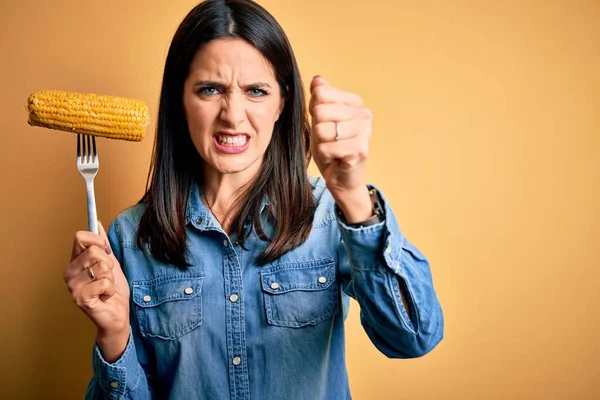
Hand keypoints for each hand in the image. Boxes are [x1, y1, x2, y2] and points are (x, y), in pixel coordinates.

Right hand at [63, 221, 129, 360]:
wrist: (117, 315)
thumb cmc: (113, 290)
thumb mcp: (111, 263)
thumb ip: (103, 245)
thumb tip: (97, 224)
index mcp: (74, 262)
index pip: (80, 237)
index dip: (98, 241)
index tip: (106, 251)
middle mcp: (69, 273)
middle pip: (94, 251)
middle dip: (108, 263)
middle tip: (107, 277)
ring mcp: (72, 286)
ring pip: (101, 267)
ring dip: (110, 278)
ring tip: (105, 288)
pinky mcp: (80, 298)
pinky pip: (104, 282)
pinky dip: (110, 289)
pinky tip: (104, 297)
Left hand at [309, 75, 373, 221]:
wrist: (342, 178)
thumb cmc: (332, 147)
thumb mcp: (321, 119)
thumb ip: (320, 97)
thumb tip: (318, 80)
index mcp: (356, 103)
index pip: (321, 94)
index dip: (315, 112)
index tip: (325, 123)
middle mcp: (365, 114)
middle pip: (321, 111)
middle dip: (318, 129)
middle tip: (328, 140)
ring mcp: (365, 132)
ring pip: (322, 129)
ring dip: (321, 143)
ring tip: (332, 149)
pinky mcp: (360, 150)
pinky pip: (327, 147)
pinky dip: (325, 155)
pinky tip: (335, 158)